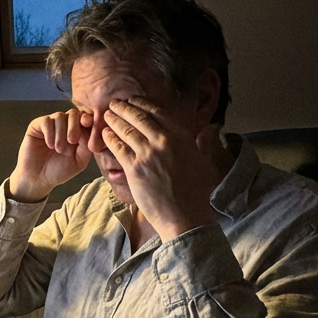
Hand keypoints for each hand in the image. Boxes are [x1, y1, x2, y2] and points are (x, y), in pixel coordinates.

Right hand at [9, 108, 92, 201]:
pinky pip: (46, 121)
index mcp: (77, 132)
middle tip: (72, 141)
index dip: (88, 119)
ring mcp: (50, 125)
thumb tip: (89, 129)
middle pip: (73, 113)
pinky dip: (50, 132)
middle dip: (75, 126)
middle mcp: (64, 126)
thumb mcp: (79, 161)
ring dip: (61, 133)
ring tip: (58, 149)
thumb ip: (87, 145)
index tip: (88, 125)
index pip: (85, 118)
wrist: (37, 179)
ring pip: (59, 116)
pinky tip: (49, 145)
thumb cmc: (59, 171)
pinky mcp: (36, 126)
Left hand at [100, 98, 226, 239]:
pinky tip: (104, 134)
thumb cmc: (198, 192)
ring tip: (106, 115)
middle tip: (115, 104)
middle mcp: (164, 141)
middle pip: (139, 118)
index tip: (134, 100)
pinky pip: (118, 148)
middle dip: (124, 108)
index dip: (143, 104)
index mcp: (182, 136)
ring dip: (114, 120)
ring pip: (126, 130)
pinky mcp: (134, 169)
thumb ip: (205, 142)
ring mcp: (148, 154)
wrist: (185, 216)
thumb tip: (212, 127)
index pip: (158, 113)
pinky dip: (110, 138)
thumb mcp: (206, 162)